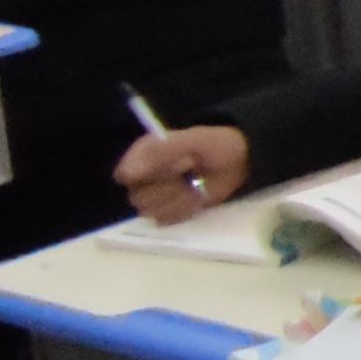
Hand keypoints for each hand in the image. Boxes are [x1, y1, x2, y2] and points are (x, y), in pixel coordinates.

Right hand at [115, 123, 251, 220]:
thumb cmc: (212, 145)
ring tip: (195, 183)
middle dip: (169, 185)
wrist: (237, 161)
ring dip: (178, 198)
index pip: (124, 175)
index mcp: (142, 154)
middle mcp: (144, 177)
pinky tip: (197, 196)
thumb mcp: (190, 140)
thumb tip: (127, 174)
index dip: (143, 176)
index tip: (168, 167)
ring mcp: (156, 196)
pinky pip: (167, 219)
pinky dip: (185, 209)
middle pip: (137, 197)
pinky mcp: (170, 211)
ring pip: (151, 211)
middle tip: (190, 169)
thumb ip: (159, 152)